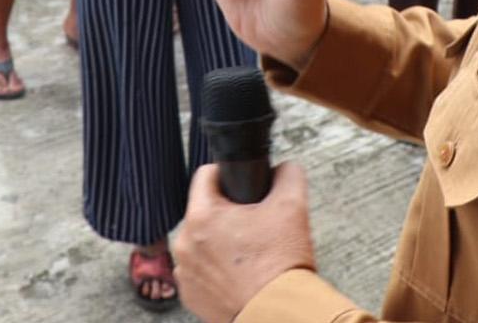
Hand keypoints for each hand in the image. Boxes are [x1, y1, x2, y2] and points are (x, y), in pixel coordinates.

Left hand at [176, 162, 317, 322]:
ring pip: (201, 243)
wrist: (279, 314)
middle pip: (204, 212)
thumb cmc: (281, 266)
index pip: (205, 176)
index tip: (241, 187)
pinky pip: (201, 271)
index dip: (227, 176)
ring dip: (220, 244)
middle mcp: (185, 244)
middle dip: (227, 215)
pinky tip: (239, 274)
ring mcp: (185, 273)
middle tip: (253, 226)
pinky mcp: (191, 296)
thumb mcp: (293, 207)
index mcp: (202, 217)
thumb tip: (284, 169)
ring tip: (248, 254)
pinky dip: (217, 270)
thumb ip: (287, 175)